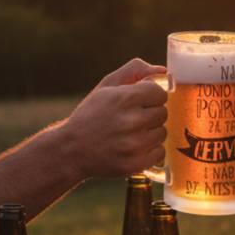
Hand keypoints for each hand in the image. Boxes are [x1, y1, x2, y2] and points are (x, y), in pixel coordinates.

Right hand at [64, 59, 167, 177]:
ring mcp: (135, 144)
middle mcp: (132, 121)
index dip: (150, 97)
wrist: (71, 149)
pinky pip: (160, 152)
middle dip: (150, 114)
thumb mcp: (107, 85)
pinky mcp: (136, 163)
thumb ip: (135, 70)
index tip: (139, 102)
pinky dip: (149, 150)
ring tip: (130, 134)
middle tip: (132, 119)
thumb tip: (163, 71)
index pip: (161, 93)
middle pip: (163, 113)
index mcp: (126, 98)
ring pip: (162, 132)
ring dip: (150, 132)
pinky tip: (133, 147)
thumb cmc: (92, 114)